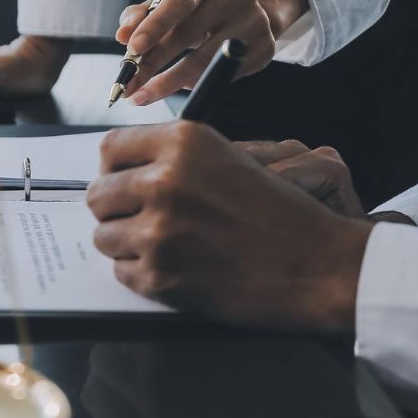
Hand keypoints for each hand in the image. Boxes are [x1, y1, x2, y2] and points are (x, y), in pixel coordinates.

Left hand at [85, 122, 371, 330]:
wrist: (318, 266)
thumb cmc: (282, 214)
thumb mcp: (231, 160)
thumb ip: (178, 157)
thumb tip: (125, 167)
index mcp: (183, 142)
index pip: (111, 147)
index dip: (115, 166)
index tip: (123, 179)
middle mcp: (166, 180)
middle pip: (99, 193)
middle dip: (116, 208)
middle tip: (142, 218)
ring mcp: (160, 229)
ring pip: (104, 235)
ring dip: (127, 242)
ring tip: (165, 245)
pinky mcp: (160, 275)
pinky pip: (123, 271)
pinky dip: (143, 273)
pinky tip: (177, 267)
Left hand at [115, 0, 307, 104]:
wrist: (250, 11)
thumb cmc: (201, 5)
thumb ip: (144, 13)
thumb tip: (122, 34)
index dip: (156, 24)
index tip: (131, 47)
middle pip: (190, 31)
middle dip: (154, 60)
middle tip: (130, 81)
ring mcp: (256, 21)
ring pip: (205, 60)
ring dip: (169, 82)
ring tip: (143, 93)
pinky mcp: (265, 48)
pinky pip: (220, 74)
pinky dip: (194, 83)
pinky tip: (178, 85)